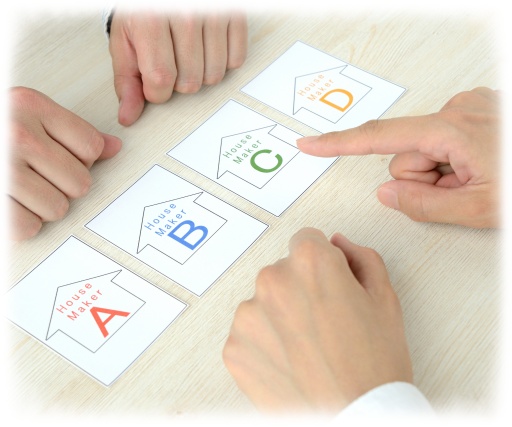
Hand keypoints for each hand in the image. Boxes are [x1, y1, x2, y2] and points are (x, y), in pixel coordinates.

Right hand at [8, 87, 121, 240]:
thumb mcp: (26, 114)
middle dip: (62, 186)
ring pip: (59, 208)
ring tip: (19, 189)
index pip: (91, 148)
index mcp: (30, 106)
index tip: (58, 156)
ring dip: (42, 206)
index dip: (80, 159)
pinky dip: (21, 223)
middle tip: (35, 176)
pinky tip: (8, 204)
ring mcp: (2, 168)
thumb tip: (114, 147)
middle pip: (81, 183)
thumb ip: (71, 131)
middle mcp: (16, 133)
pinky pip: (30, 227)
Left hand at [108, 10, 247, 125]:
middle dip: (179, 82)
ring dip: (202, 73)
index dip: (156, 92)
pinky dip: (223, 60)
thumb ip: (127, 80)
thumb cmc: (145, 10)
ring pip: (214, 76)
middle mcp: (184, 16)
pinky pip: (236, 60)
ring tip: (189, 52)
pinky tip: (208, 46)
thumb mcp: (125, 40)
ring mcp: (213, 15)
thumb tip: (128, 116)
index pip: (161, 81)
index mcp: (151, 22)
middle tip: (171, 60)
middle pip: (190, 83)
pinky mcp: (235, 16)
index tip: (154, 82)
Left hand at [223, 228, 411, 413]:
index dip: (322, 262)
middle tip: (324, 323)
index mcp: (310, 262)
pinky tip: (290, 362)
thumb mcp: (385, 300)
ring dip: (280, 316)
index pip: (306, 239)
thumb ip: (361, 259)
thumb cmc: (374, 366)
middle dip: (300, 288)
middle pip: (283, 271)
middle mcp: (273, 281)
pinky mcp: (234, 347)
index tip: (328, 283)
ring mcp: (249, 315)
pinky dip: (265, 343)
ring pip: (264, 302)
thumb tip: (338, 243)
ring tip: (307, 347)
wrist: (356, 418)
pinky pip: (249, 332)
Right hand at [297, 87, 500, 227]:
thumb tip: (387, 192)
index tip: (309, 144)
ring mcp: (470, 108)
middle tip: (462, 191)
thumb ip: (422, 204)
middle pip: (408, 156)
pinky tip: (483, 168)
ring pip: (429, 153)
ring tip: (478, 181)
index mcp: (452, 128)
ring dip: (445, 173)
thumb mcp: (478, 209)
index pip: (378, 139)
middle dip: (426, 179)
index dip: (339, 144)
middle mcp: (457, 109)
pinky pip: (447, 143)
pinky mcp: (478, 113)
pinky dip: (457, 162)